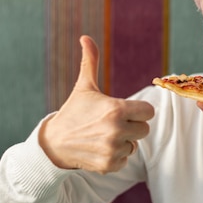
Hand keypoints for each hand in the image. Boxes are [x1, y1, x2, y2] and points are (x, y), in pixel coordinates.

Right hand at [40, 35, 154, 173]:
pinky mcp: (109, 165)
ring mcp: (112, 149)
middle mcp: (116, 130)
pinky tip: (99, 149)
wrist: (54, 144)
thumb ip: (91, 62)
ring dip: (122, 142)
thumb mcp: (84, 87)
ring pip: (134, 145)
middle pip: (144, 129)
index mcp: (115, 109)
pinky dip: (115, 156)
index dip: (138, 111)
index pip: (149, 112)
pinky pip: (125, 160)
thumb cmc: (73, 112)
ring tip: (102, 137)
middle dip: (131, 126)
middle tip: (110, 124)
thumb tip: (85, 37)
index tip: (125, 111)